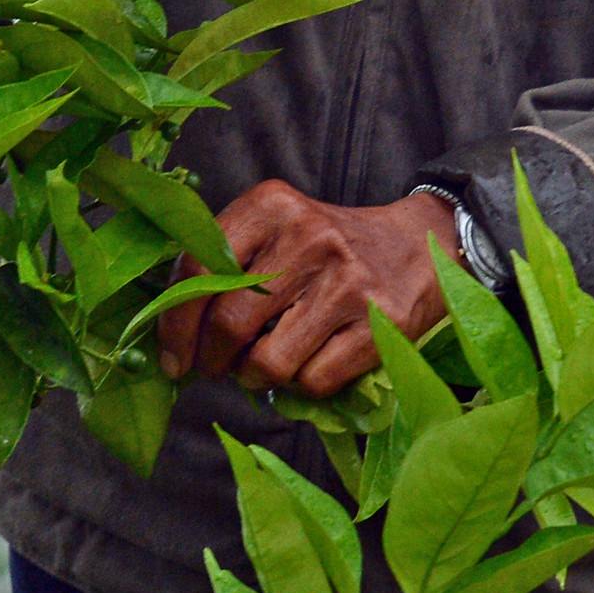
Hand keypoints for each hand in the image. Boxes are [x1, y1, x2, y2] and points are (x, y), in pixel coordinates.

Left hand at [153, 182, 458, 399]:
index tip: (172, 355)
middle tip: (212, 367)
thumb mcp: (277, 227)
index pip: (199, 270)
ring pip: (269, 362)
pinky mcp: (381, 326)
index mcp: (272, 206)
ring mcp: (348, 284)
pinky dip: (300, 386)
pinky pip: (314, 382)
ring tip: (259, 366)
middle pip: (229, 322)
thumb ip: (226, 261)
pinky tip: (304, 366)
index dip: (174, 323)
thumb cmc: (329, 245)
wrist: (421, 244)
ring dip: (253, 378)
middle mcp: (309, 238)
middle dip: (210, 359)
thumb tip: (173, 330)